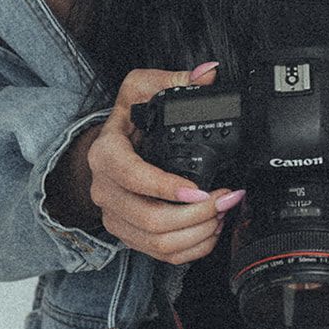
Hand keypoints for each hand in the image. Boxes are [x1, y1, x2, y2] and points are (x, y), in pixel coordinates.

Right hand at [84, 62, 244, 264]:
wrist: (105, 152)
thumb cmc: (125, 123)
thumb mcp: (140, 89)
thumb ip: (171, 78)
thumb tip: (206, 74)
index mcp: (106, 155)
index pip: (133, 177)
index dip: (166, 186)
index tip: (198, 188)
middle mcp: (106, 191)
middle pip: (150, 219)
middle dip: (195, 214)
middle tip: (223, 200)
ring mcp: (116, 217)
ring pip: (157, 241)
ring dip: (196, 232)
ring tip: (221, 214)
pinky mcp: (129, 234)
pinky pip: (160, 254)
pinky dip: (190, 248)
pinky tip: (209, 230)